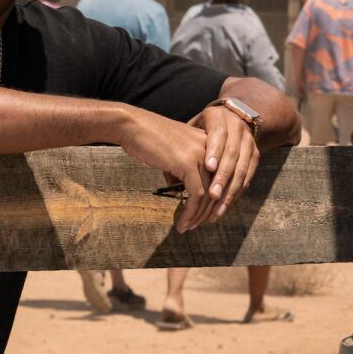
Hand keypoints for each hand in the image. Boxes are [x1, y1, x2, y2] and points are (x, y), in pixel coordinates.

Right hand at [116, 108, 213, 232]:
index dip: (215, 200)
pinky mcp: (189, 163)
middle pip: (218, 188)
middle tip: (198, 225)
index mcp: (210, 144)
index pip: (220, 178)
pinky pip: (196, 194)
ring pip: (209, 194)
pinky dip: (190, 211)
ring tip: (188, 227)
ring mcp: (202, 155)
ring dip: (198, 215)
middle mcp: (212, 149)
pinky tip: (182, 221)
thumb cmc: (146, 139)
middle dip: (208, 211)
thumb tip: (179, 194)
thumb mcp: (170, 155)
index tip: (205, 215)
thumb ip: (179, 172)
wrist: (132, 126)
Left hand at [189, 104, 259, 221]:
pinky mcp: (254, 155)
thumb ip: (183, 147)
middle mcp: (237, 128)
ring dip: (230, 191)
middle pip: (232, 154)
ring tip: (217, 210)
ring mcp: (248, 142)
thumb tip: (170, 179)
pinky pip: (248, 177)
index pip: (218, 134)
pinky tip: (225, 206)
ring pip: (242, 169)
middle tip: (212, 195)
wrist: (227, 115)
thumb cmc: (198, 127)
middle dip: (222, 177)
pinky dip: (237, 193)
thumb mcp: (190, 128)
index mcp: (218, 117)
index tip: (208, 167)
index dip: (214, 151)